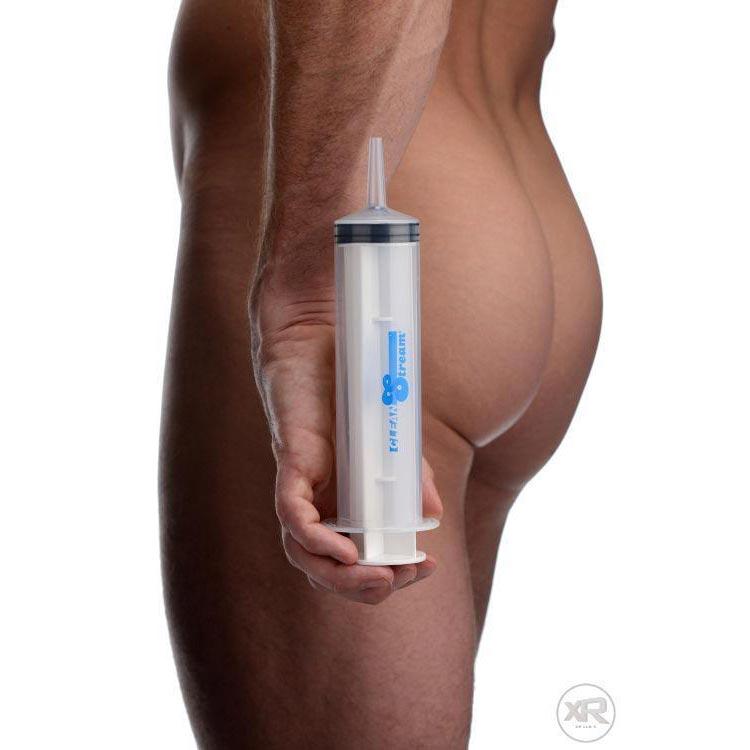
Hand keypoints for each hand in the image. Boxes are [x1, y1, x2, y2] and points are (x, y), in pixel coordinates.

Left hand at [250, 276, 442, 604]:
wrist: (317, 333)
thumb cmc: (351, 384)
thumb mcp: (393, 435)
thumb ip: (409, 475)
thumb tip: (430, 517)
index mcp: (342, 496)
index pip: (354, 555)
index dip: (387, 572)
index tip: (425, 567)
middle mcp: (319, 497)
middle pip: (326, 565)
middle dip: (363, 586)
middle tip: (401, 580)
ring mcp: (302, 481)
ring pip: (302, 551)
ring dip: (339, 577)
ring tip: (379, 579)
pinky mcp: (291, 460)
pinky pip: (291, 515)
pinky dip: (316, 540)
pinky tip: (346, 554)